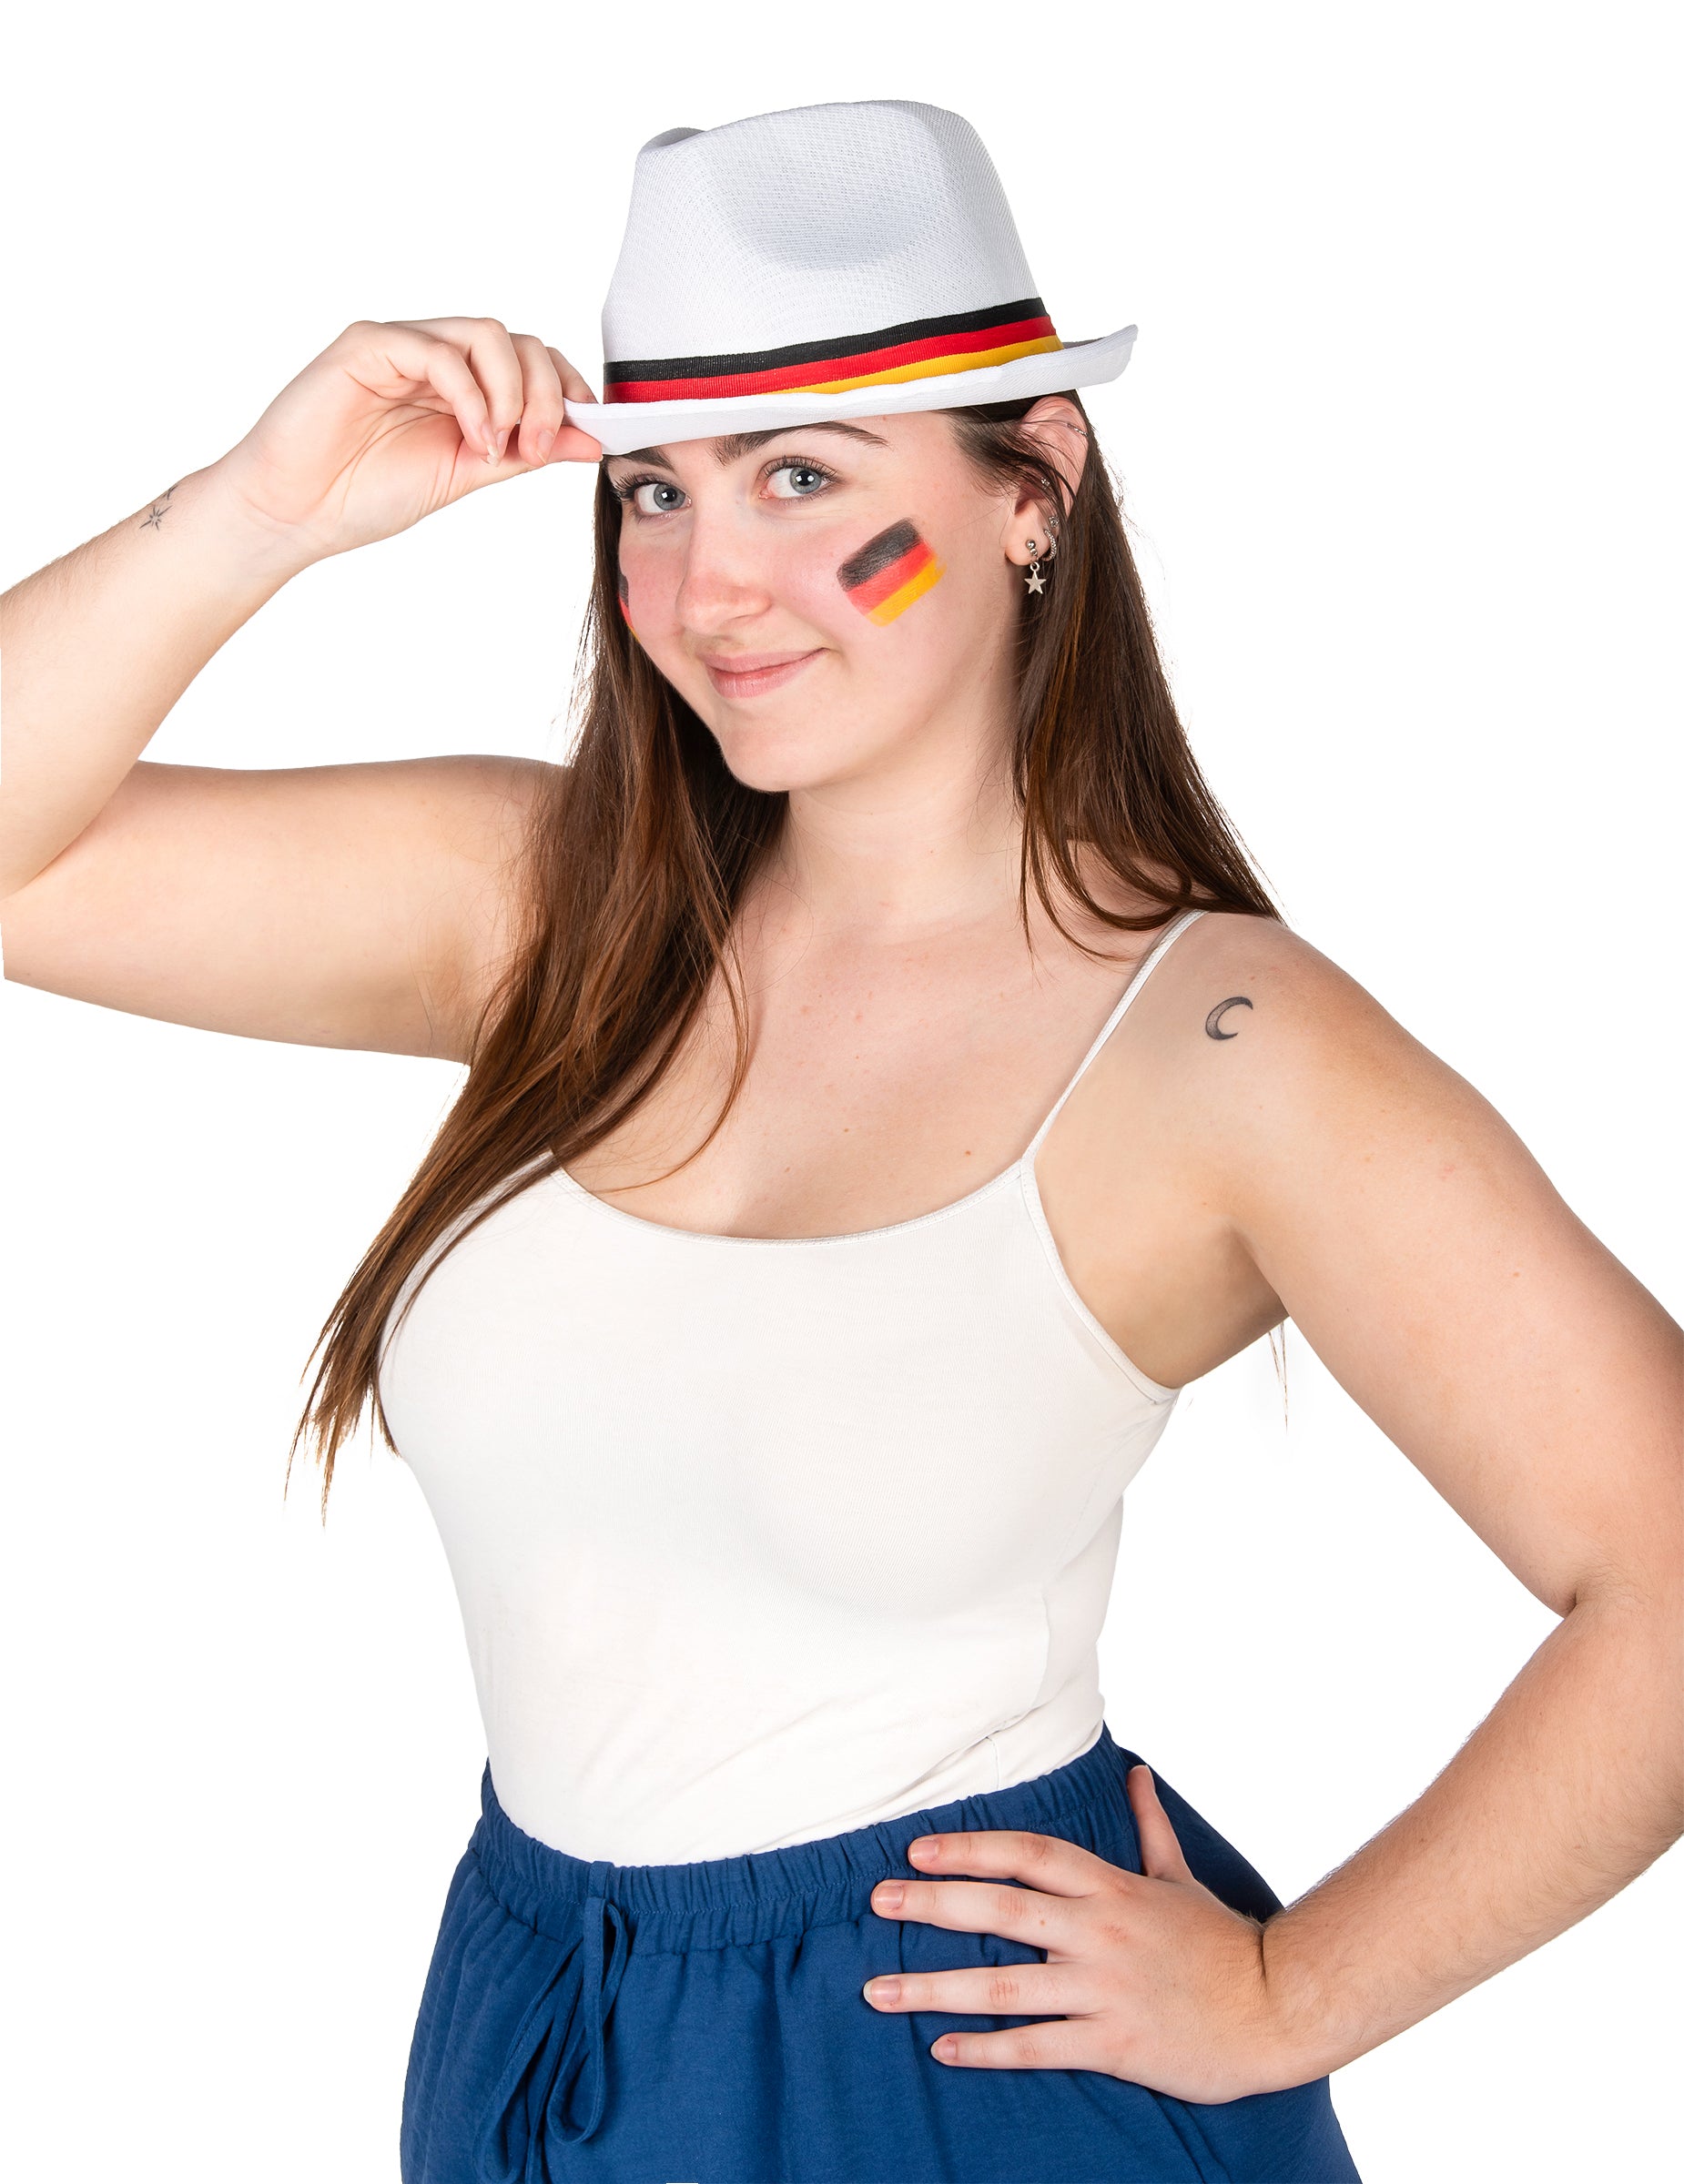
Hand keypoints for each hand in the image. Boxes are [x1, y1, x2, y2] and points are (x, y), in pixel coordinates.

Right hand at [207, 317, 602, 569]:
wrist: (295, 515)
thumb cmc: (364, 495)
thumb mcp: (465, 475)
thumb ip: (522, 453)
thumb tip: (589, 440)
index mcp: (459, 385)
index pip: (530, 359)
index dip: (565, 388)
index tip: (585, 432)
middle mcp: (433, 356)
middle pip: (518, 341)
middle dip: (544, 395)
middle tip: (535, 449)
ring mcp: (400, 346)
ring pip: (486, 334)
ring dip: (512, 393)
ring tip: (498, 446)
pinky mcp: (367, 346)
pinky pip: (439, 352)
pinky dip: (471, 396)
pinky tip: (471, 437)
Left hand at [862, 1763, 1306, 2102]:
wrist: (1277, 2007)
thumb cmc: (1222, 1943)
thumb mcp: (1180, 1876)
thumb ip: (1148, 1826)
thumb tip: (1136, 1771)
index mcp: (1112, 1887)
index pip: (1028, 1855)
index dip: (970, 1848)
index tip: (917, 1850)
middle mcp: (1100, 1931)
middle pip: (1003, 1910)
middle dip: (933, 1904)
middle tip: (878, 1902)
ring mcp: (1105, 1988)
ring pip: (1007, 1985)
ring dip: (936, 1989)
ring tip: (880, 1992)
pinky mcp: (1115, 2042)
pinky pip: (1039, 2046)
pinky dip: (987, 2049)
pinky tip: (943, 2050)